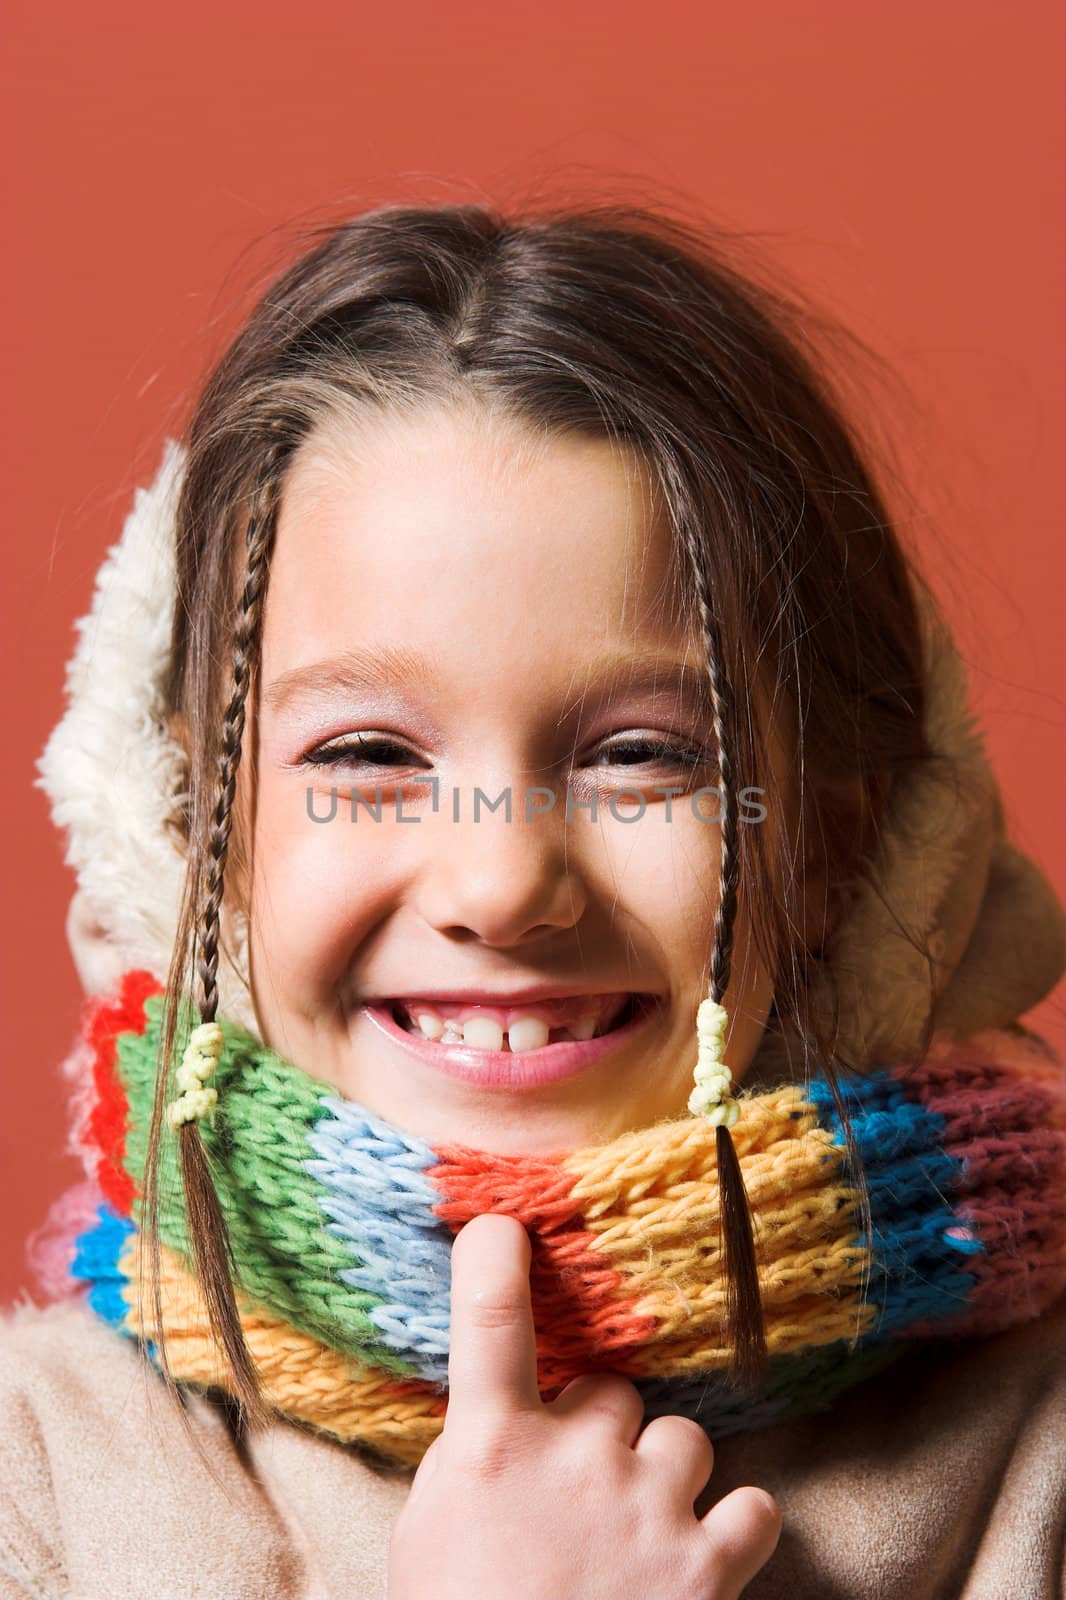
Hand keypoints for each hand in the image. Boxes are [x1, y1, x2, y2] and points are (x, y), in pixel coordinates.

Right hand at [387, 1212, 780, 1599]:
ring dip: (669, 1477)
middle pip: (613, 1391)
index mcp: (492, 1449)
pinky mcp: (707, 1566)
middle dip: (602, 1431)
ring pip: (684, 1439)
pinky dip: (737, 1530)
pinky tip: (710, 1557)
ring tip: (645, 1532)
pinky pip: (754, 1507)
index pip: (489, 1325)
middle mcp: (575, 1457)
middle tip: (581, 1495)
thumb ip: (472, 1471)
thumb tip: (501, 1436)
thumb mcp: (430, 1543)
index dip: (494, 1260)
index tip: (503, 1225)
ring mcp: (648, 1507)